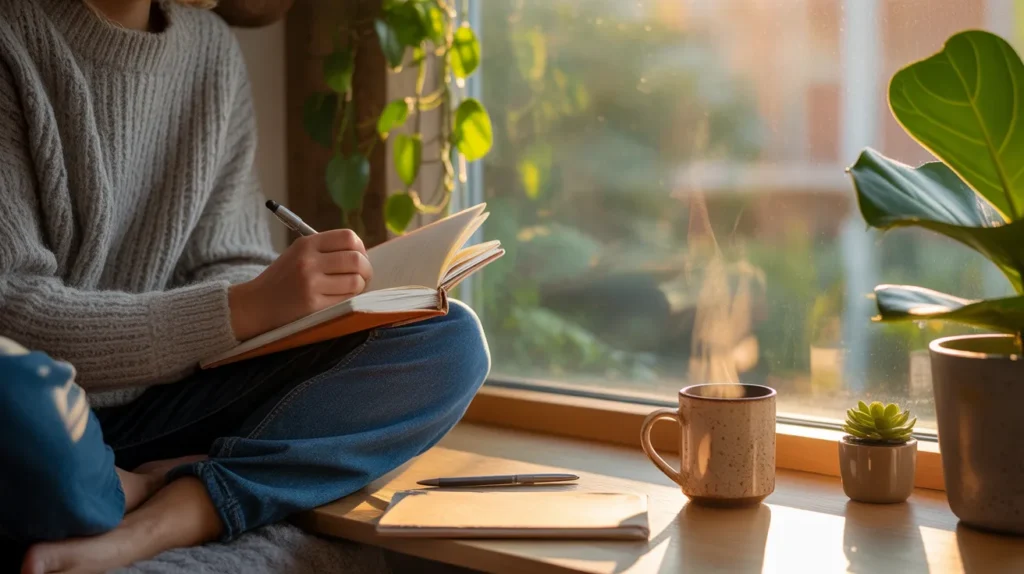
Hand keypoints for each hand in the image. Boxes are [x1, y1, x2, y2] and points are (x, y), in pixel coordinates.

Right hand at [228, 230, 372, 339]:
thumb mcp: (298, 254)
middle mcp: (308, 261)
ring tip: (353, 289)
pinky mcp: (313, 304)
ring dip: (360, 286)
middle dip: (367, 270)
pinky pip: (346, 299)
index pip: (348, 237)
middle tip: (364, 277)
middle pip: (356, 259)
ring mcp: (311, 283)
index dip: (361, 248)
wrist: (255, 304)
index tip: (360, 258)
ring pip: (355, 281)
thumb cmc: (282, 279)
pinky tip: (341, 299)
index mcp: (306, 244)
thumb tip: (362, 254)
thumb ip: (326, 250)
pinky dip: (350, 299)